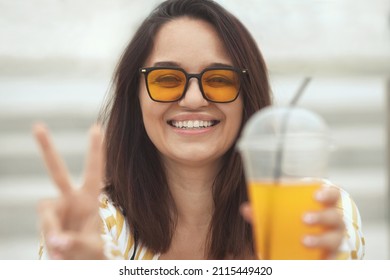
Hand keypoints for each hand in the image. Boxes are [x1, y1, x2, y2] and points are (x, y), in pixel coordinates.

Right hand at [34, 123, 105, 258]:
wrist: (80, 263)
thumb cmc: (92, 253)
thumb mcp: (91, 249)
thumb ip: (76, 244)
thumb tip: (56, 241)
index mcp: (90, 199)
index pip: (94, 171)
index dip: (95, 151)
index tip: (97, 128)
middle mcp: (71, 199)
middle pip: (57, 171)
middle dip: (47, 149)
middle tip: (37, 126)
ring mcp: (56, 209)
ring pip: (46, 214)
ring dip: (53, 232)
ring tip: (64, 251)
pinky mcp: (46, 221)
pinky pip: (44, 230)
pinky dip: (51, 243)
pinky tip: (60, 254)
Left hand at [240, 180, 344, 259]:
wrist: (307, 244)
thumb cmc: (296, 220)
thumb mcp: (284, 213)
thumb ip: (267, 211)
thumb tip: (246, 209)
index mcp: (324, 205)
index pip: (334, 194)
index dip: (328, 194)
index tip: (315, 195)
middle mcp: (334, 222)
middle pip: (335, 217)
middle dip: (321, 217)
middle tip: (305, 219)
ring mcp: (335, 239)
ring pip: (335, 239)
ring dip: (320, 239)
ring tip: (304, 241)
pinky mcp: (331, 256)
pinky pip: (332, 258)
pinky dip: (325, 259)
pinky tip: (316, 260)